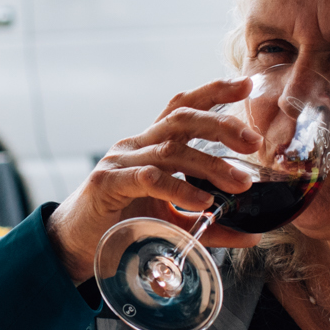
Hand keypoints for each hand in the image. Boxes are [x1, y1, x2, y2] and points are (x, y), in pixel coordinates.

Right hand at [47, 75, 265, 271]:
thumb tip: (253, 233)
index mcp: (151, 144)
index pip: (183, 107)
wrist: (76, 245)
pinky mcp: (107, 184)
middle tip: (253, 141)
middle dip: (221, 124)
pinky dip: (178, 188)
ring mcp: (120, 161)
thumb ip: (210, 225)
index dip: (214, 91)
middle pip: (182, 119)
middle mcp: (136, 145)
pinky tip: (202, 202)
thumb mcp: (173, 223)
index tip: (247, 84)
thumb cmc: (124, 225)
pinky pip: (148, 178)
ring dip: (210, 165)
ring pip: (170, 150)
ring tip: (240, 183)